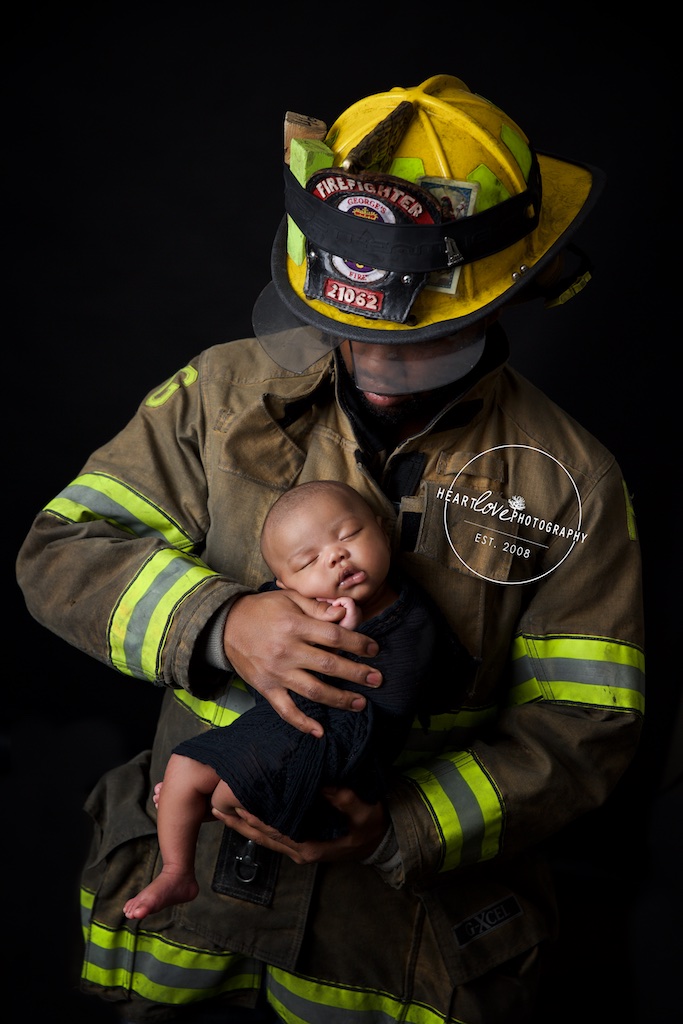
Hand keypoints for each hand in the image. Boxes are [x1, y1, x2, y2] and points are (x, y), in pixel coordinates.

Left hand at [211, 787, 387, 864]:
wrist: (381, 841)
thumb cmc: (372, 826)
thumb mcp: (364, 811)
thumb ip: (344, 799)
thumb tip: (322, 783)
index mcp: (311, 847)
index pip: (276, 832)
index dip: (256, 819)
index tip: (237, 804)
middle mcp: (300, 851)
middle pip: (262, 837)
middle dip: (239, 822)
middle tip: (216, 805)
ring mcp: (299, 849)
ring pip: (264, 838)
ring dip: (242, 825)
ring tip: (221, 809)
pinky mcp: (301, 843)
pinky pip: (273, 836)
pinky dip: (256, 826)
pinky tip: (244, 814)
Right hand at [223, 590, 381, 735]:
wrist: (225, 625)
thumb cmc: (263, 609)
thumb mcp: (289, 598)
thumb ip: (317, 608)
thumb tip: (344, 614)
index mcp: (294, 624)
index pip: (334, 636)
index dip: (357, 643)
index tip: (373, 649)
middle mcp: (287, 650)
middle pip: (328, 664)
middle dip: (356, 674)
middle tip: (377, 680)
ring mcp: (276, 672)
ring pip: (313, 690)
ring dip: (339, 699)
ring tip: (360, 703)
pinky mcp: (266, 688)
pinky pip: (286, 709)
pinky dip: (302, 723)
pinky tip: (319, 732)